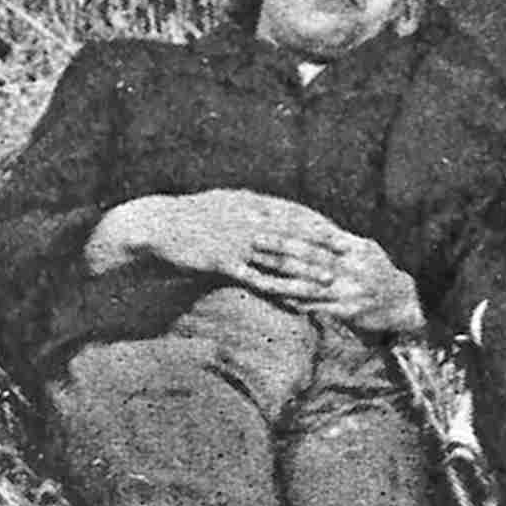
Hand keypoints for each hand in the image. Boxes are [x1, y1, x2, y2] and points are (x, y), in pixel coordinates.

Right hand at [87, 189, 365, 279]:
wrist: (156, 227)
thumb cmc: (188, 218)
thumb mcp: (220, 204)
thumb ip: (244, 207)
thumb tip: (261, 203)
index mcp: (249, 204)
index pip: (292, 215)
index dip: (319, 226)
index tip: (341, 235)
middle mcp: (248, 220)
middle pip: (294, 235)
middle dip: (323, 247)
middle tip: (349, 258)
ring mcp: (237, 241)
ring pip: (279, 258)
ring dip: (306, 271)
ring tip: (330, 283)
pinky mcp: (223, 262)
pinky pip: (255, 279)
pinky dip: (276, 290)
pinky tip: (293, 301)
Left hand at [246, 235, 425, 334]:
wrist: (403, 304)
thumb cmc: (379, 272)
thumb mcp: (365, 250)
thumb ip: (339, 240)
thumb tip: (310, 225)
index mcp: (354, 247)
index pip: (316, 234)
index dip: (291, 227)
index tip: (269, 221)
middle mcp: (351, 266)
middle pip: (308, 257)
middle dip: (279, 249)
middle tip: (252, 241)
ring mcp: (348, 290)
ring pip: (307, 284)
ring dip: (280, 279)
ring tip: (255, 275)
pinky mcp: (347, 311)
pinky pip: (317, 307)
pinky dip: (298, 304)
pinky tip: (278, 301)